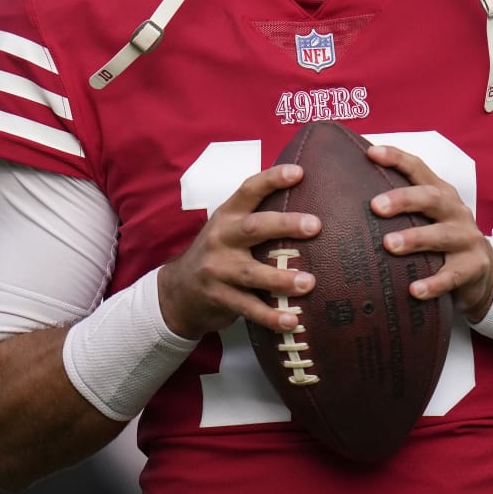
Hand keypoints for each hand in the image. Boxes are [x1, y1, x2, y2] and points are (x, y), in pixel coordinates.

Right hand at [157, 163, 320, 339]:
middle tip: (315, 225)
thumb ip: (258, 218)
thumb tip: (308, 202)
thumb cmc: (217, 254)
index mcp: (227, 216)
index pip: (248, 190)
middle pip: (254, 228)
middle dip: (285, 225)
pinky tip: (292, 321)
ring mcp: (218, 270)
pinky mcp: (219, 298)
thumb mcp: (228, 229)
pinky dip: (271, 316)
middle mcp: (221, 239)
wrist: (177, 291)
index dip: (272, 179)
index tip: (298, 172)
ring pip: (252, 273)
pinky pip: (248, 308)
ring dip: (281, 279)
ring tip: (309, 283)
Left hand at [366, 145, 492, 322]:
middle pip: (432, 198)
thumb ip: (398, 208)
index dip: (397, 158)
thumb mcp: (425, 218)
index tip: (371, 153)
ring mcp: (467, 238)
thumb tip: (341, 202)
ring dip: (415, 238)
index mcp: (440, 193)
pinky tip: (414, 290)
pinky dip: (433, 283)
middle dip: (404, 199)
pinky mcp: (474, 267)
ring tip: (389, 244)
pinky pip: (452, 276)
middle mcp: (455, 211)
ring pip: (442, 235)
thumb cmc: (440, 239)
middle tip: (376, 206)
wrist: (482, 271)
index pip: (419, 169)